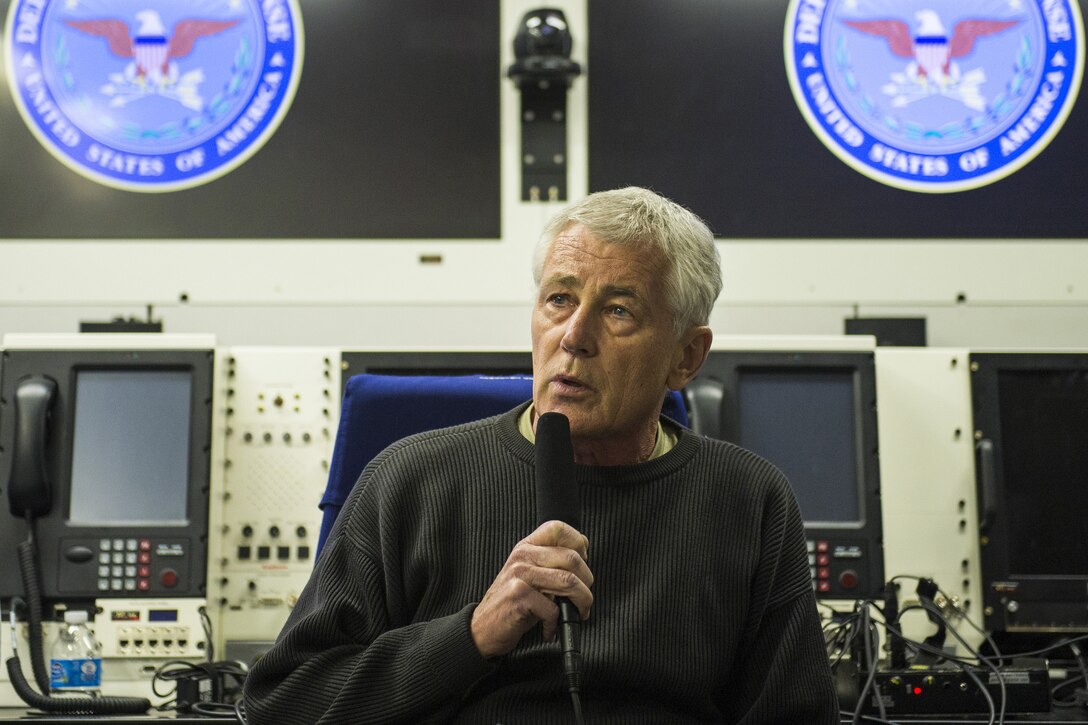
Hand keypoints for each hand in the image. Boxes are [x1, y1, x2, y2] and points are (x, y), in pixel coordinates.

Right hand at [470, 520, 592, 658]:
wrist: (483, 627)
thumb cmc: (513, 602)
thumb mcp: (529, 573)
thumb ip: (551, 560)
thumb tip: (583, 547)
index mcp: (526, 547)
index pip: (558, 528)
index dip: (578, 543)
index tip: (582, 563)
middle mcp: (522, 556)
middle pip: (572, 558)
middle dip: (587, 582)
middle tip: (583, 597)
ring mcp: (519, 575)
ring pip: (569, 581)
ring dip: (581, 602)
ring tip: (577, 612)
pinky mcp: (519, 597)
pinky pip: (553, 608)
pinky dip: (556, 623)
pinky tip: (550, 628)